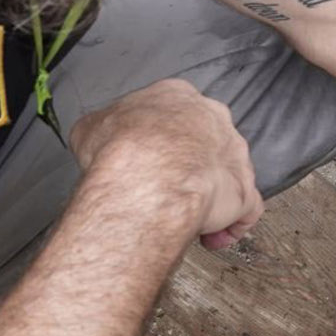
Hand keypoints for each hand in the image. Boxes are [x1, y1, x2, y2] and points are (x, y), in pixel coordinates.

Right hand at [69, 79, 263, 249]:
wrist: (146, 178)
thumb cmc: (120, 150)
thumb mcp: (90, 128)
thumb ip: (101, 130)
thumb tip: (94, 139)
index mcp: (177, 97)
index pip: (176, 114)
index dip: (163, 140)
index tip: (150, 159)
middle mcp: (213, 120)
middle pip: (207, 143)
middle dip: (191, 167)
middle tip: (169, 189)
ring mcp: (234, 154)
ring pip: (228, 175)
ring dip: (212, 198)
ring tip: (189, 220)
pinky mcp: (244, 189)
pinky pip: (246, 209)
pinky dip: (232, 226)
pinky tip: (212, 238)